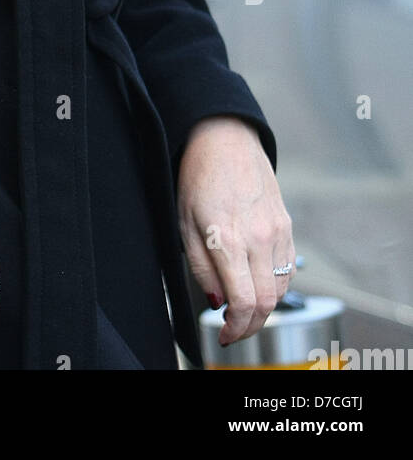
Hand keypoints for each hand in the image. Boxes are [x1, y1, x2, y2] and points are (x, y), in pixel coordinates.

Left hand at [176, 115, 295, 346]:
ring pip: (282, 288)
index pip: (245, 303)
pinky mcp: (287, 224)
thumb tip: (217, 302)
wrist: (225, 137)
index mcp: (228, 239)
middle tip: (233, 328)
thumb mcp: (184, 222)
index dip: (236, 329)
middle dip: (251, 326)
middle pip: (268, 303)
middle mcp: (259, 238)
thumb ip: (201, 267)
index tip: (223, 334)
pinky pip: (288, 267)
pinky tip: (257, 279)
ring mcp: (277, 231)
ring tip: (242, 305)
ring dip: (264, 306)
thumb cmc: (198, 176)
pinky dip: (276, 283)